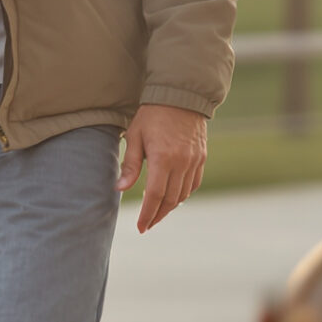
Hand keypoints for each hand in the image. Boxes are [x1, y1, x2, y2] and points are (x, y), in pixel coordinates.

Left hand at [117, 104, 206, 233]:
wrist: (181, 95)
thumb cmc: (152, 114)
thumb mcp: (135, 137)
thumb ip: (130, 165)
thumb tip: (120, 189)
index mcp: (163, 158)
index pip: (154, 196)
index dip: (147, 214)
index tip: (141, 227)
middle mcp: (181, 163)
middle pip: (170, 199)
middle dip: (158, 215)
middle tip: (147, 225)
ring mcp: (194, 161)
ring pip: (183, 194)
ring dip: (170, 206)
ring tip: (157, 212)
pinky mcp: (201, 157)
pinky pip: (194, 183)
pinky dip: (184, 194)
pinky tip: (174, 197)